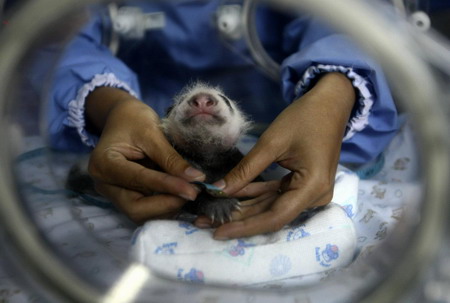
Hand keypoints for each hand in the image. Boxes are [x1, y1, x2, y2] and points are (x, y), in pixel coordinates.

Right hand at [86, 87, 204, 223]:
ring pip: (141, 213)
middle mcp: (104, 184)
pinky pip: (145, 208)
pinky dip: (164, 205)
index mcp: (104, 163)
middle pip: (135, 208)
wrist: (122, 118)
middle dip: (166, 204)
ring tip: (189, 192)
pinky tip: (181, 196)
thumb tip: (196, 179)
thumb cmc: (134, 119)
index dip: (168, 186)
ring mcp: (113, 193)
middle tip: (192, 193)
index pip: (139, 180)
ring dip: (167, 207)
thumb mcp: (152, 133)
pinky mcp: (124, 196)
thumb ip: (171, 159)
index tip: (193, 189)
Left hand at [208, 73, 355, 238]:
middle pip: (272, 215)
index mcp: (312, 188)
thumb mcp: (271, 143)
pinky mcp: (304, 185)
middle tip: (206, 222)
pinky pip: (277, 195)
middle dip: (238, 218)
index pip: (274, 217)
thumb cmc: (304, 118)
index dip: (245, 226)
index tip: (217, 232)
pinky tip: (232, 195)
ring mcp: (311, 192)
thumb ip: (245, 171)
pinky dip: (256, 194)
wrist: (330, 104)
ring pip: (272, 206)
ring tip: (213, 212)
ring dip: (244, 207)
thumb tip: (218, 191)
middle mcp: (315, 197)